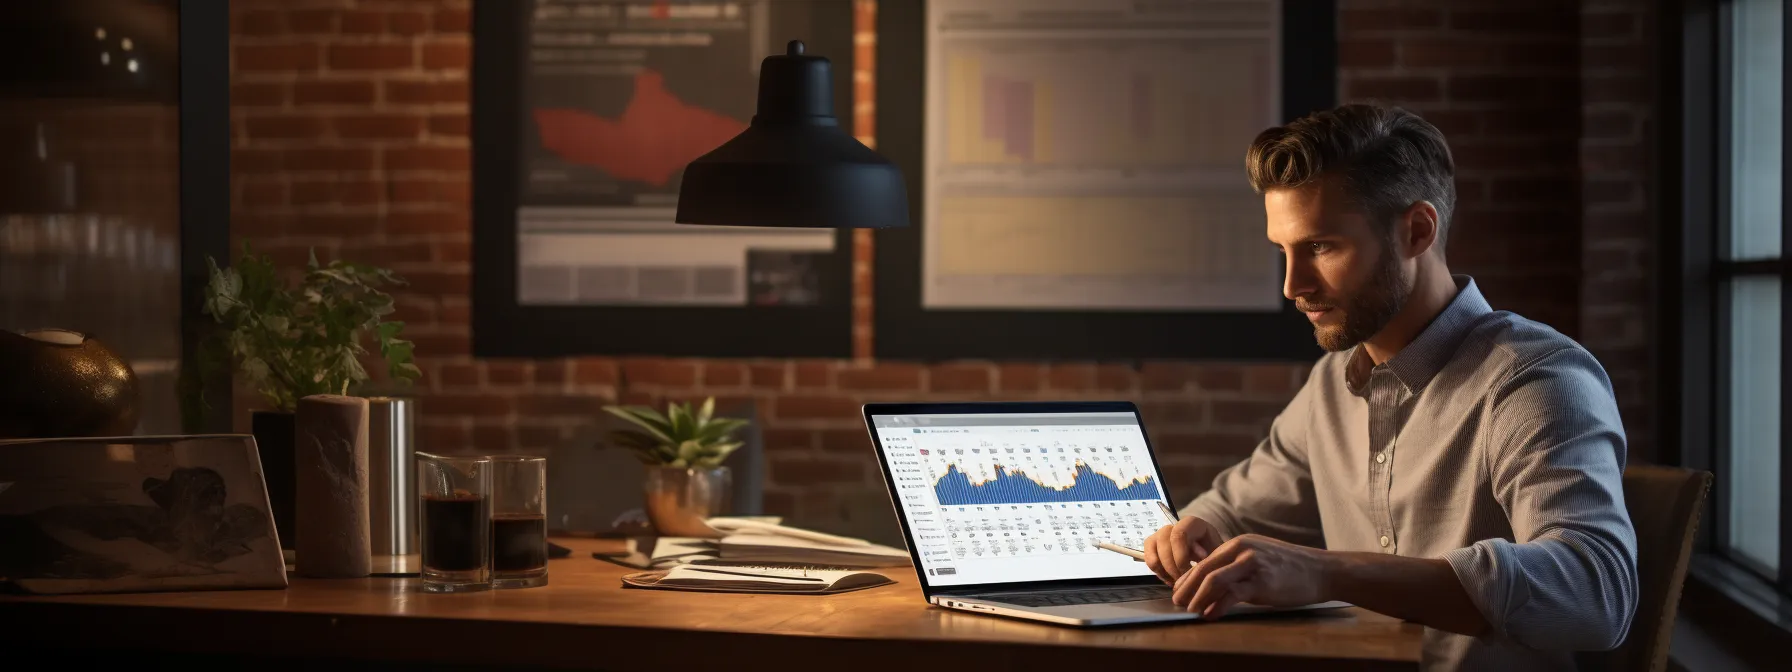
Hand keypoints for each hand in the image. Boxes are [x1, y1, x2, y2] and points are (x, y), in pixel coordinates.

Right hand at [1142, 516, 1223, 583]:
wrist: (1212, 562)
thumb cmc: (1217, 558)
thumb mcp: (1219, 556)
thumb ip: (1211, 556)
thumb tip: (1202, 558)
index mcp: (1194, 524)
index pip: (1179, 533)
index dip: (1181, 554)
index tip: (1190, 571)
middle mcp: (1175, 525)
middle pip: (1164, 541)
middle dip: (1172, 565)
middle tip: (1183, 581)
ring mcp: (1162, 534)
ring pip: (1153, 548)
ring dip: (1164, 569)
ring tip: (1178, 582)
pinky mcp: (1153, 545)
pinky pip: (1148, 557)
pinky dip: (1158, 572)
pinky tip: (1171, 580)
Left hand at [1171, 533, 1333, 618]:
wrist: (1321, 570)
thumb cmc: (1289, 568)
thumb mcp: (1259, 559)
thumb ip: (1235, 569)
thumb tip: (1211, 589)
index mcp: (1239, 544)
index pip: (1205, 561)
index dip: (1188, 578)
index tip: (1179, 592)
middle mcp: (1243, 549)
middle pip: (1204, 569)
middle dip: (1187, 588)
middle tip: (1177, 603)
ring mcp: (1252, 564)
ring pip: (1214, 580)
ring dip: (1198, 598)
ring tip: (1191, 611)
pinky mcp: (1262, 581)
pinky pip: (1233, 593)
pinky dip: (1218, 605)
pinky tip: (1211, 614)